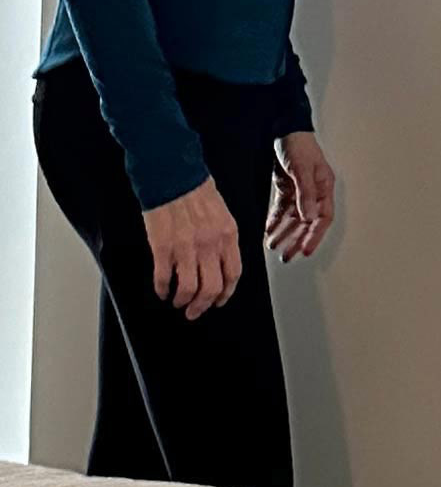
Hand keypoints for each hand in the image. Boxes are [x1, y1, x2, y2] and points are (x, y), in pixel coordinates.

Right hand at [142, 177, 242, 319]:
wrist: (173, 174)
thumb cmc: (196, 191)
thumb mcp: (222, 213)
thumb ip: (223, 239)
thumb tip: (220, 264)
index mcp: (228, 234)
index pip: (233, 274)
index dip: (226, 293)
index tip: (218, 301)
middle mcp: (210, 243)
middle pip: (212, 288)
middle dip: (202, 306)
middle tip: (193, 311)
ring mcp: (186, 247)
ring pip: (189, 290)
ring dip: (182, 301)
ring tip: (176, 301)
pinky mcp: (163, 248)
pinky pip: (163, 279)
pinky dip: (162, 290)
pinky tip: (161, 290)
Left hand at [267, 132, 335, 262]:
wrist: (283, 127)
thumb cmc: (298, 144)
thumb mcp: (302, 169)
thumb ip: (305, 194)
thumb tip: (309, 218)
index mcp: (324, 187)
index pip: (323, 217)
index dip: (315, 236)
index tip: (305, 251)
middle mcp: (314, 191)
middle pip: (308, 222)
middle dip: (297, 240)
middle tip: (287, 256)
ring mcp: (300, 190)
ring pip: (294, 218)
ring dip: (284, 232)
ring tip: (273, 246)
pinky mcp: (287, 187)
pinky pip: (282, 209)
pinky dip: (275, 221)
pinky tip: (268, 231)